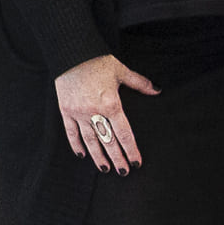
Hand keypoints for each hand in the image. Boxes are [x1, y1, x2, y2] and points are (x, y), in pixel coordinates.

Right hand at [55, 54, 157, 174]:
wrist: (71, 52)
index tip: (136, 162)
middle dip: (117, 158)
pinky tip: (82, 154)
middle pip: (108, 141)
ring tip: (105, 168)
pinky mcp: (66, 110)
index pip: (124, 134)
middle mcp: (95, 112)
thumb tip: (157, 90)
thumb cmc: (98, 61)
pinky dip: (76, 144)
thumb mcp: (122, 71)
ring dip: (98, 156)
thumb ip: (140, 83)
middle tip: (124, 172)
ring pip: (90, 140)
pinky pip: (71, 132)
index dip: (131, 150)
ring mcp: (79, 113)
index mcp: (111, 104)